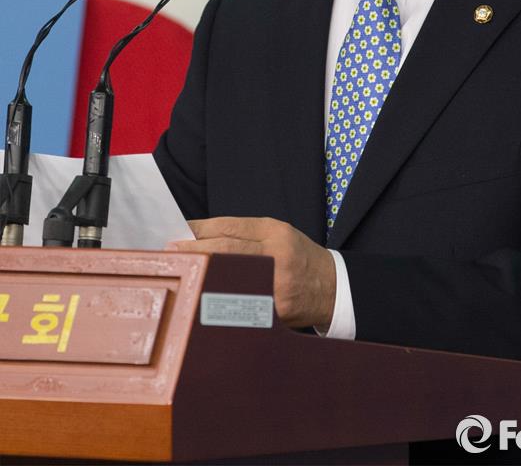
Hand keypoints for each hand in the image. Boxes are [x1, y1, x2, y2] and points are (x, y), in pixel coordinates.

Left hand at [167, 216, 336, 330]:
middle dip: (196, 248)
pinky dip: (219, 299)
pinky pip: (241, 302)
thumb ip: (244, 233)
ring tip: (184, 271)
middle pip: (227, 248)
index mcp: (275, 232)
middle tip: (173, 250)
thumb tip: (201, 234)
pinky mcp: (274, 309)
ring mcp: (275, 283)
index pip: (232, 226)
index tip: (181, 231)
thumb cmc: (299, 257)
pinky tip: (202, 297)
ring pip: (231, 275)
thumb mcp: (278, 234)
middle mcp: (276, 254)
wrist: (331, 288)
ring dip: (202, 273)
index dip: (202, 228)